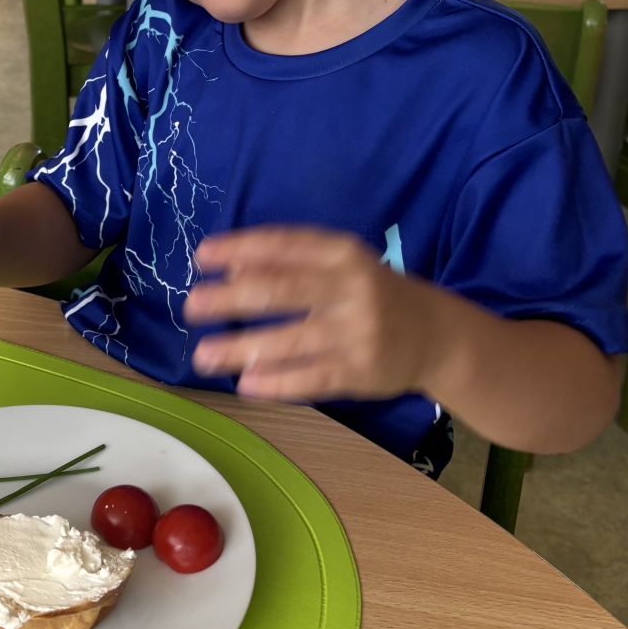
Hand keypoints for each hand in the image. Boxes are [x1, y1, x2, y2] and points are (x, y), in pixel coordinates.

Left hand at [183, 227, 445, 401]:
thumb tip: (232, 271)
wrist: (435, 335)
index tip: (202, 257)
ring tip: (204, 355)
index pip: (285, 245)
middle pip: (284, 290)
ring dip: (243, 348)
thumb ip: (291, 263)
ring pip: (291, 340)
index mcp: (343, 253)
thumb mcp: (340, 266)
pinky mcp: (361, 371)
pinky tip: (246, 383)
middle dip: (233, 298)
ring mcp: (358, 332)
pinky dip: (277, 382)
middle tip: (192, 306)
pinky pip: (312, 378)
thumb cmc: (372, 293)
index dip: (241, 249)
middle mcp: (351, 288)